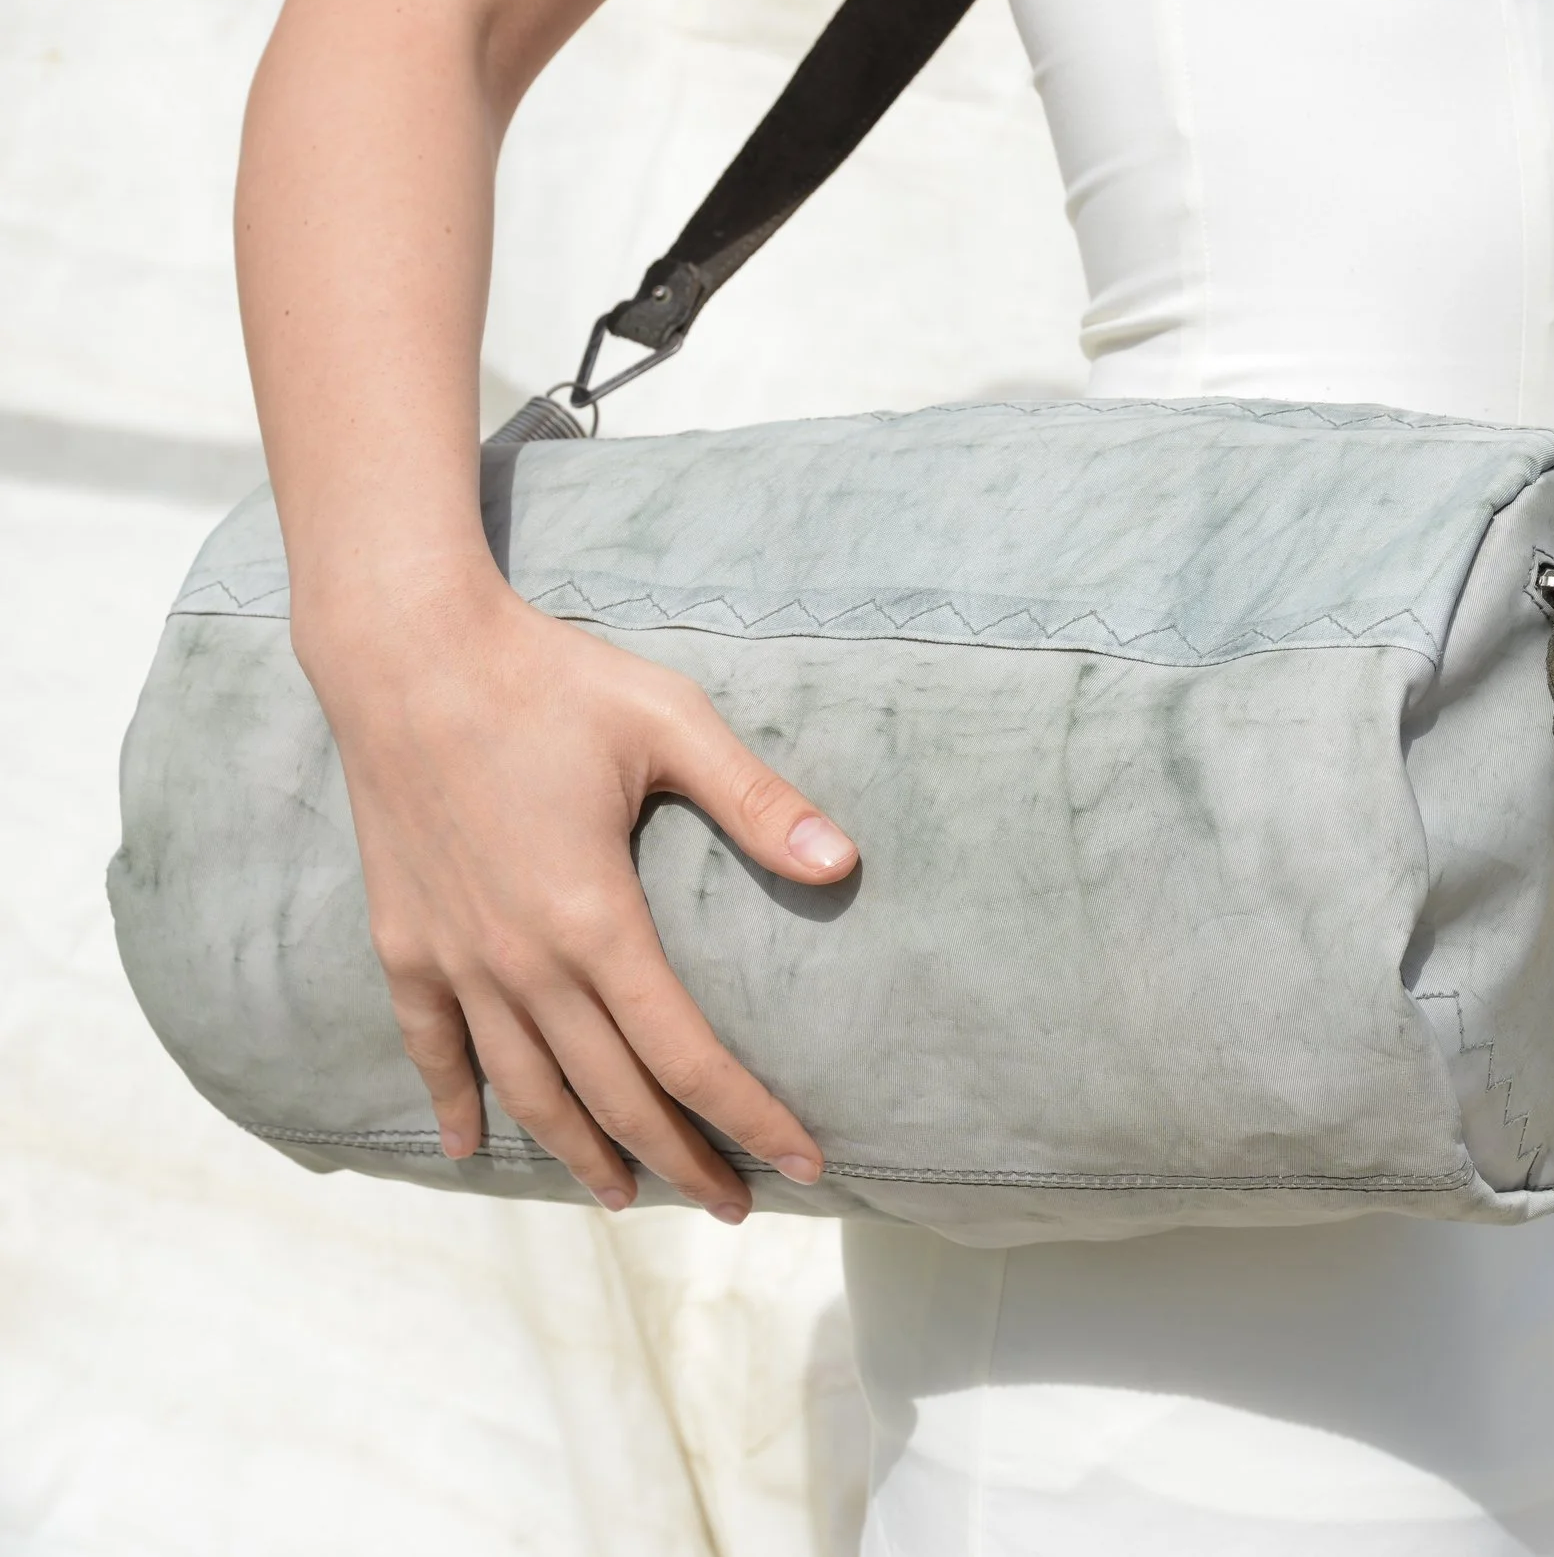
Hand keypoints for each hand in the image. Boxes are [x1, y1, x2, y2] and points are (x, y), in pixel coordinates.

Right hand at [299, 573, 855, 1222]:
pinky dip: (457, 1105)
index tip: (805, 1162)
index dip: (750, 1118)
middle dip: (684, 1162)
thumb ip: (759, 802)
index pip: (689, 1056)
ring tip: (629, 1198)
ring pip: (528, 1093)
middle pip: (616, 1098)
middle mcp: (523, 963)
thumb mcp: (672, 725)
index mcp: (597, 920)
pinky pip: (432, 1049)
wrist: (406, 652)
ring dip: (582, 1155)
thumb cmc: (549, 682)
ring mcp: (456, 960)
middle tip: (738, 1206)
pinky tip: (476, 1150)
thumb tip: (844, 863)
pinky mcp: (404, 945)